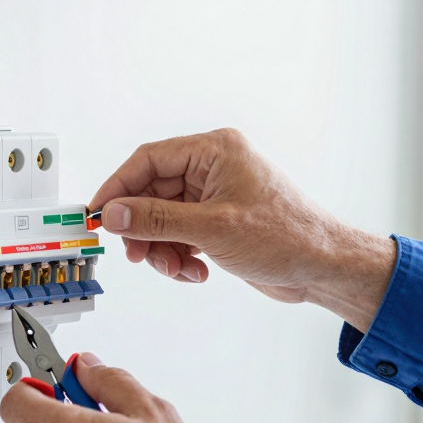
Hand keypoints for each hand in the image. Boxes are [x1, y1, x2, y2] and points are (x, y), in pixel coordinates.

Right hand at [88, 128, 397, 332]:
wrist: (323, 267)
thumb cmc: (287, 236)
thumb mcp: (212, 229)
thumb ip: (156, 220)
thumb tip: (114, 213)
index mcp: (216, 150)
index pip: (149, 160)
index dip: (118, 187)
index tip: (98, 214)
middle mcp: (215, 168)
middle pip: (153, 193)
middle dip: (144, 228)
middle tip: (137, 254)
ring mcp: (217, 196)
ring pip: (165, 219)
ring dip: (163, 248)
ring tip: (177, 268)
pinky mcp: (221, 222)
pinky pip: (182, 235)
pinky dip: (181, 256)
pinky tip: (197, 272)